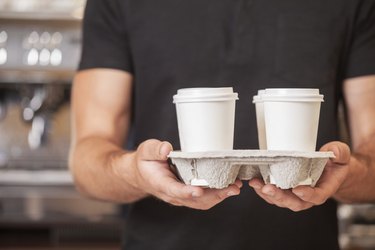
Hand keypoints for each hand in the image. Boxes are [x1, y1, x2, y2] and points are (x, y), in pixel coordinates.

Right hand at [127, 139, 241, 209]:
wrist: (142, 174)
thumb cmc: (145, 162)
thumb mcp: (146, 150)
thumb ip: (155, 149)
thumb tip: (166, 149)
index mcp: (161, 183)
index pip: (175, 190)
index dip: (187, 192)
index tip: (199, 190)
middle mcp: (172, 194)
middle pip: (195, 201)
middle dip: (215, 196)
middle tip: (232, 188)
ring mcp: (181, 197)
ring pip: (202, 203)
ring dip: (220, 197)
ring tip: (235, 188)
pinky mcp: (188, 195)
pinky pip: (204, 200)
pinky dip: (218, 195)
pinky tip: (229, 187)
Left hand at [248, 141, 350, 210]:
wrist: (329, 169)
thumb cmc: (334, 164)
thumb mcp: (341, 155)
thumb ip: (340, 153)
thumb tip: (332, 152)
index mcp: (323, 189)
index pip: (317, 196)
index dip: (307, 195)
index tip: (298, 190)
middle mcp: (307, 196)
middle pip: (294, 202)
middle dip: (279, 197)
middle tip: (268, 188)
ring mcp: (294, 195)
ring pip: (280, 200)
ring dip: (266, 193)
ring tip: (256, 183)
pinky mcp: (284, 190)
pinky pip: (272, 194)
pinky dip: (262, 189)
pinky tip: (254, 181)